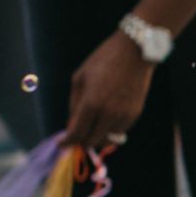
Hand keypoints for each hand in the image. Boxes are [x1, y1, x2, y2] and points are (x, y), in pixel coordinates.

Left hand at [64, 33, 155, 150]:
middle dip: (81, 141)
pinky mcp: (135, 114)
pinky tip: (105, 119)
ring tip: (91, 128)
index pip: (76, 133)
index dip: (67, 142)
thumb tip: (71, 124)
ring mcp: (124, 115)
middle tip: (75, 137)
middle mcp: (108, 114)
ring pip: (107, 139)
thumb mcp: (79, 78)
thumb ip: (74, 104)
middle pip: (91, 141)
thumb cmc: (102, 60)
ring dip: (97, 136)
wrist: (135, 52)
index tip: (61, 144)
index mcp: (91, 103)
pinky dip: (110, 130)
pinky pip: (119, 131)